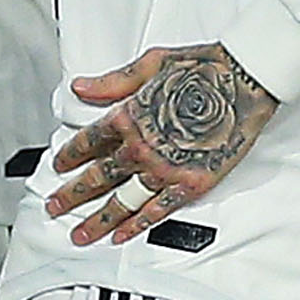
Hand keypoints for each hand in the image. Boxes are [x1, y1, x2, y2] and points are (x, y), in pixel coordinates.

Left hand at [45, 42, 278, 239]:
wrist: (244, 81)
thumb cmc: (203, 68)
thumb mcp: (150, 64)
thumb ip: (113, 82)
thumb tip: (82, 87)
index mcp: (128, 117)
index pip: (87, 142)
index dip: (69, 156)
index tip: (59, 166)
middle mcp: (140, 147)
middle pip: (96, 177)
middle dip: (72, 194)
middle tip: (55, 207)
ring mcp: (164, 169)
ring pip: (121, 200)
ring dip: (97, 219)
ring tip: (79, 233)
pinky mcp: (189, 184)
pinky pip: (156, 211)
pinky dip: (136, 225)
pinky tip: (120, 235)